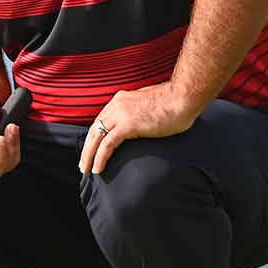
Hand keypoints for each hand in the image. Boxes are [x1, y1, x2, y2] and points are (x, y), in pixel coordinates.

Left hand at [79, 82, 200, 173]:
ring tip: (86, 170)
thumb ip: (140, 111)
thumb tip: (141, 121)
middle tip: (83, 164)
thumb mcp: (151, 104)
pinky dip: (100, 158)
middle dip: (87, 148)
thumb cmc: (175, 102)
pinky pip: (107, 145)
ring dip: (89, 156)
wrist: (184, 97)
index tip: (91, 150)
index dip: (94, 136)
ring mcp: (121, 114)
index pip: (101, 120)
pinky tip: (98, 169)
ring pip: (96, 138)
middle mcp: (117, 105)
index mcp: (121, 99)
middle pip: (94, 129)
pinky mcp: (128, 125)